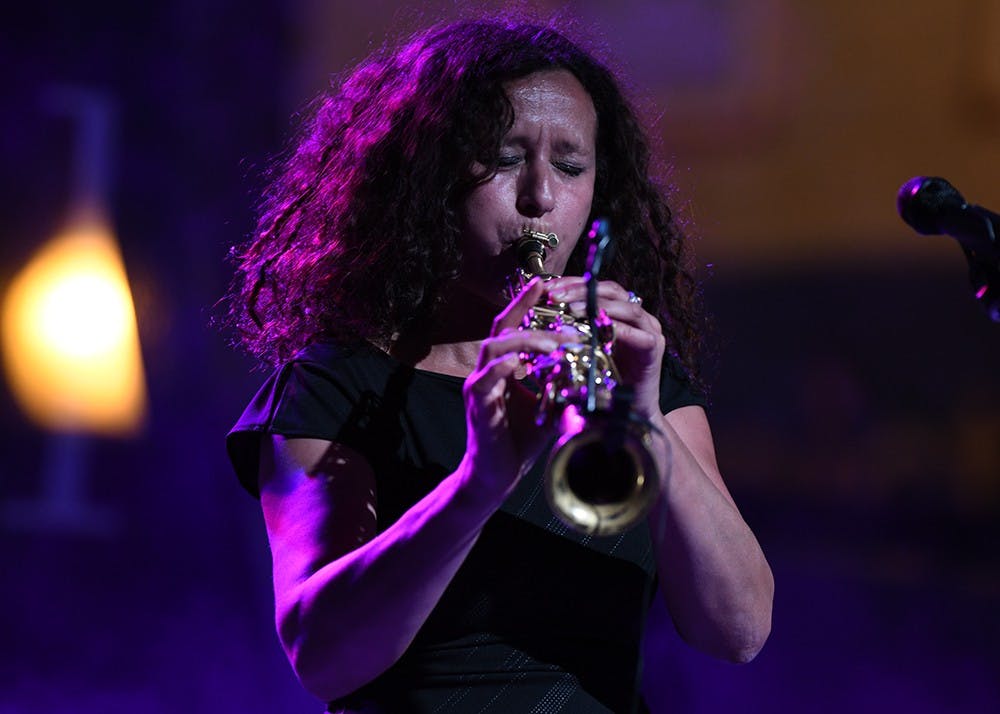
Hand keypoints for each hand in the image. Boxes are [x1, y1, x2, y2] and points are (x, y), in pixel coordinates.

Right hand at [462, 278, 577, 496]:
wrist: (497, 476)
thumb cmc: (520, 440)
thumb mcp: (549, 403)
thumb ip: (561, 380)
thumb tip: (590, 362)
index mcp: (502, 366)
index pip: (512, 325)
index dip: (526, 303)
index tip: (547, 284)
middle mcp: (486, 370)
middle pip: (501, 327)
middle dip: (527, 310)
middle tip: (559, 308)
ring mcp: (479, 385)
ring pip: (495, 346)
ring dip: (526, 339)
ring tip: (556, 341)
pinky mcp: (477, 404)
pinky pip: (488, 377)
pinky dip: (507, 366)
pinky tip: (525, 361)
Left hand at [544, 276, 665, 420]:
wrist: (630, 410)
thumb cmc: (604, 380)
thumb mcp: (582, 349)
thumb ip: (569, 331)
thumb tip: (537, 318)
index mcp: (619, 312)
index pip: (596, 287)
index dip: (572, 283)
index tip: (547, 287)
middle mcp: (636, 316)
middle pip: (611, 290)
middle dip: (581, 290)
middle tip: (556, 295)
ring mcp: (648, 330)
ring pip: (626, 307)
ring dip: (598, 306)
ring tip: (572, 309)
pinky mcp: (653, 348)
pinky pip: (637, 334)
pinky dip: (618, 328)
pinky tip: (598, 327)